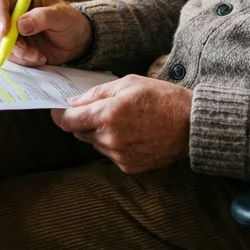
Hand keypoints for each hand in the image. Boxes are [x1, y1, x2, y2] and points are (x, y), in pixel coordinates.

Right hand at [0, 0, 91, 66]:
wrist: (74, 41)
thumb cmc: (69, 21)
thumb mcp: (62, 16)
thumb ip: (42, 17)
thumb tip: (20, 25)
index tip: (6, 30)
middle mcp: (10, 9)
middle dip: (5, 38)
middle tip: (24, 49)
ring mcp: (9, 28)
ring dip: (17, 51)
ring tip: (38, 55)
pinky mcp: (11, 44)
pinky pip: (7, 54)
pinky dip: (21, 59)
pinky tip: (39, 57)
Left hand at [51, 75, 192, 173]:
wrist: (191, 125)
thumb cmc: (162, 98)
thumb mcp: (128, 83)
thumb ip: (96, 93)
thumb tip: (73, 103)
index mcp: (107, 114)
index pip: (67, 121)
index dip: (59, 115)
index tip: (57, 110)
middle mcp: (109, 139)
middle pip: (79, 132)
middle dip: (84, 121)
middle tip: (100, 109)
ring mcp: (119, 156)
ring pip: (95, 144)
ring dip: (100, 133)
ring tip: (124, 120)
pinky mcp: (129, 167)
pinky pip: (110, 155)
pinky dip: (114, 144)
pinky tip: (132, 133)